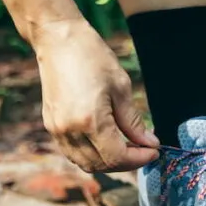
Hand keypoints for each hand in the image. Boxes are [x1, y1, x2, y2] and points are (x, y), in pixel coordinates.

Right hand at [33, 19, 159, 172]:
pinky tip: (105, 142)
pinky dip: (91, 155)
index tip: (154, 151)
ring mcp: (57, 130)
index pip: (117, 157)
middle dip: (126, 162)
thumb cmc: (92, 57)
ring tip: (126, 147)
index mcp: (90, 121)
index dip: (139, 159)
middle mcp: (70, 131)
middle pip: (101, 165)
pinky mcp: (51, 126)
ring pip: (85, 163)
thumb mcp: (120, 87)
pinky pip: (73, 153)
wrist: (58, 40)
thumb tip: (149, 143)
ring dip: (108, 162)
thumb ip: (134, 121)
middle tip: (143, 149)